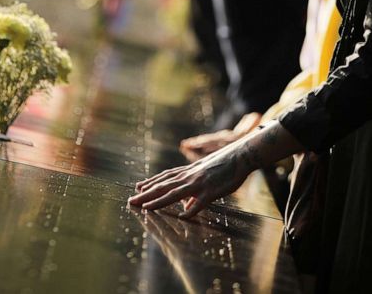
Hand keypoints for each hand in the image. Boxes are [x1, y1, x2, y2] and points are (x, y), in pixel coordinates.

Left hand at [129, 121, 303, 218]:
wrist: (241, 155)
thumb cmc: (225, 165)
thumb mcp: (205, 174)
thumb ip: (193, 190)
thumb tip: (185, 208)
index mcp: (188, 172)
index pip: (165, 178)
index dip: (150, 183)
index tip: (137, 188)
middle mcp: (190, 176)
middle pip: (164, 186)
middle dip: (146, 194)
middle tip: (130, 201)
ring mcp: (200, 183)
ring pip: (175, 193)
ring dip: (158, 201)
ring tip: (145, 208)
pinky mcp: (212, 190)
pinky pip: (200, 202)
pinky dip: (191, 209)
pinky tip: (182, 217)